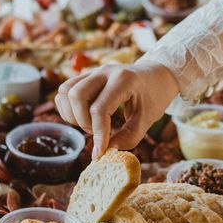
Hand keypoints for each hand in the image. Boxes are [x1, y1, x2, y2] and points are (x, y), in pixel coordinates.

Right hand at [55, 61, 179, 158]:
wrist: (157, 75)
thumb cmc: (154, 97)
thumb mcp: (147, 120)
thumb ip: (127, 137)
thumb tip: (104, 151)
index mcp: (123, 80)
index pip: (100, 109)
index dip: (98, 133)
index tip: (101, 152)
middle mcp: (105, 71)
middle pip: (76, 95)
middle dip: (82, 121)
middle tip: (97, 132)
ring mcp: (94, 71)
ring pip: (66, 90)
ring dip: (72, 114)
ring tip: (90, 124)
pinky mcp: (87, 75)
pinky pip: (66, 90)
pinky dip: (69, 107)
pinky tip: (84, 116)